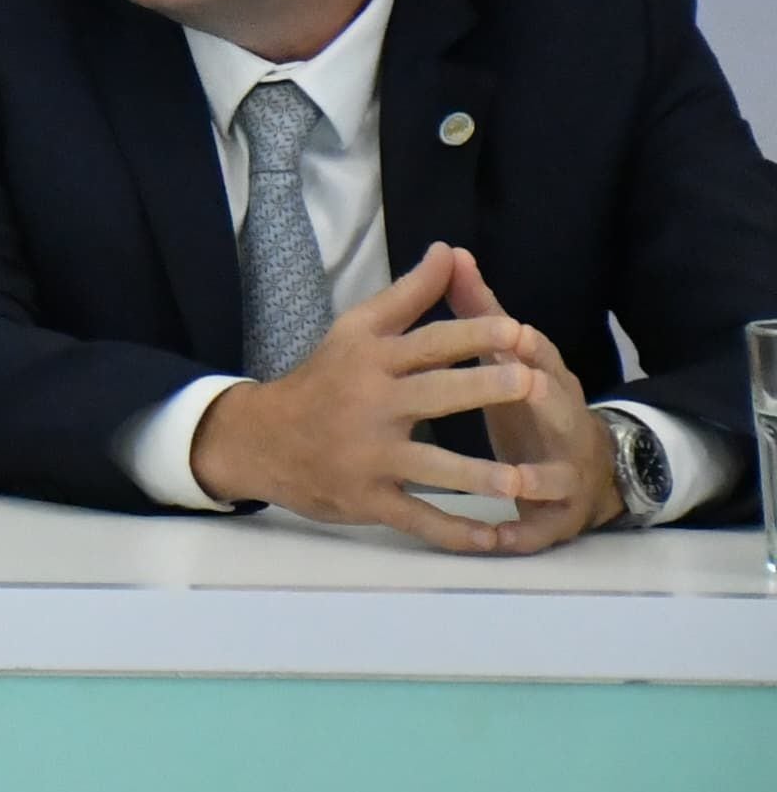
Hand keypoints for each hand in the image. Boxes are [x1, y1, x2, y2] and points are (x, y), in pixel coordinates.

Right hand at [187, 243, 573, 552]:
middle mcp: (370, 405)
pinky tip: (491, 540)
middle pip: (434, 396)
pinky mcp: (366, 499)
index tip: (517, 331)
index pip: (428, 342)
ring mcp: (368, 456)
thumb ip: (408, 295)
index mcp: (371, 360)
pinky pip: (416, 518)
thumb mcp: (356, 330)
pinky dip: (453, 532)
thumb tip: (450, 251)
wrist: (260, 439)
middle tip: (531, 384)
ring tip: (522, 480)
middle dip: (483, 389)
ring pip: (430, 468)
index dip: (473, 335)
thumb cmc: (322, 380)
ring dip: (477, 476)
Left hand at [445, 249, 617, 549]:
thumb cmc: (529, 405)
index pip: (542, 358)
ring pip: (554, 475)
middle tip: (523, 385)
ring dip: (536, 477)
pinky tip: (499, 539)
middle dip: (543, 398)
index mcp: (545, 382)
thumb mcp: (505, 360)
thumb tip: (451, 252)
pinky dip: (523, 534)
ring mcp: (562, 473)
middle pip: (557, 409)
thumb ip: (477, 312)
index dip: (529, 345)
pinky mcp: (555, 518)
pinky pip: (540, 530)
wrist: (582, 472)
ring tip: (513, 478)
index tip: (510, 330)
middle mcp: (561, 424)